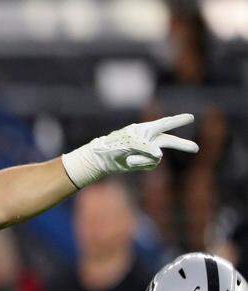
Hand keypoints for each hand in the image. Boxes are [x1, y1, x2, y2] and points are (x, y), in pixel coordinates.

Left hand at [61, 114, 198, 188]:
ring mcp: (147, 152)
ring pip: (156, 157)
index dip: (179, 121)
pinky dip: (140, 164)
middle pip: (170, 142)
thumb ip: (147, 147)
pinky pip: (150, 165)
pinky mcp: (144, 162)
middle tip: (196, 148)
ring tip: (129, 158)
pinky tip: (129, 162)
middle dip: (182, 145)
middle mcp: (149, 139)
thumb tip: (160, 155)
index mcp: (146, 129)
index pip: (165, 124)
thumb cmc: (114, 146)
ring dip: (143, 159)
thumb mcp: (131, 144)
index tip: (191, 118)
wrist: (101, 159)